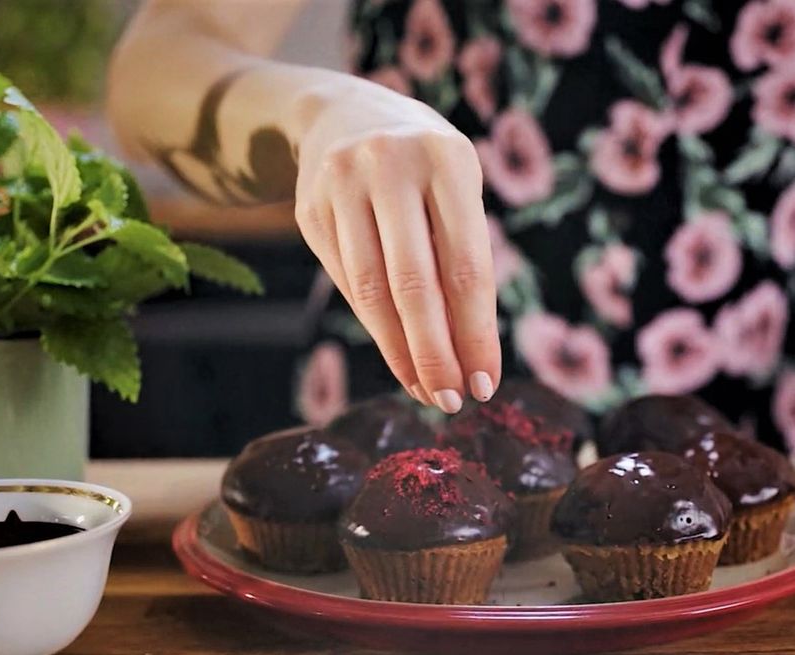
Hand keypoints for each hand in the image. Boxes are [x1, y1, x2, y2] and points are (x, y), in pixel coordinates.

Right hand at [292, 77, 499, 413]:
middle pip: (413, 283)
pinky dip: (376, 328)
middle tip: (451, 400)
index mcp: (446, 160)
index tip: (486, 383)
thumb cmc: (425, 168)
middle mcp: (390, 166)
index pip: (466, 266)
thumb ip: (464, 258)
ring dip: (401, 352)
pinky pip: (345, 283)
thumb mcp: (456, 189)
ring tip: (426, 390)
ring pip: (371, 291)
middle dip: (435, 353)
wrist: (345, 114)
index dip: (476, 333)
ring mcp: (341, 186)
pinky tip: (398, 357)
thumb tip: (471, 356)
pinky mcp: (309, 210)